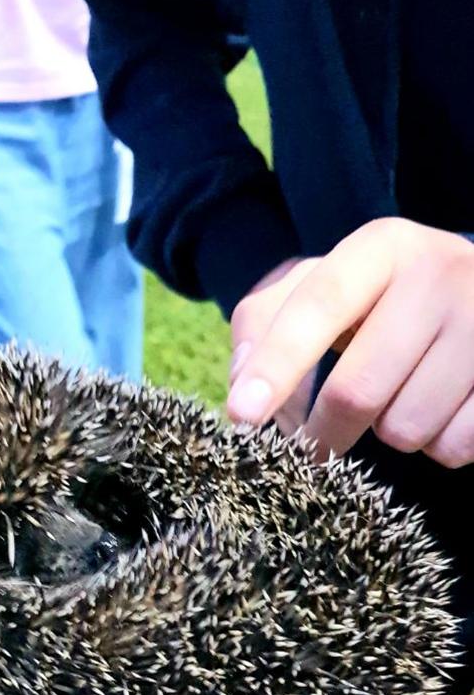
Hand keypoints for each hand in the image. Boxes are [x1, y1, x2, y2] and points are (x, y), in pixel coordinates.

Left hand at [228, 219, 473, 463]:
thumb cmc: (376, 302)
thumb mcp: (318, 288)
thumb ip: (262, 324)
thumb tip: (241, 383)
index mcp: (383, 247)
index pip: (319, 306)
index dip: (277, 363)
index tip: (242, 415)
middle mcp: (441, 274)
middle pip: (358, 390)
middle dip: (323, 434)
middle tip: (315, 443)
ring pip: (406, 428)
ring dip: (388, 432)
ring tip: (400, 395)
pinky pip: (452, 447)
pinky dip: (434, 446)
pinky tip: (439, 408)